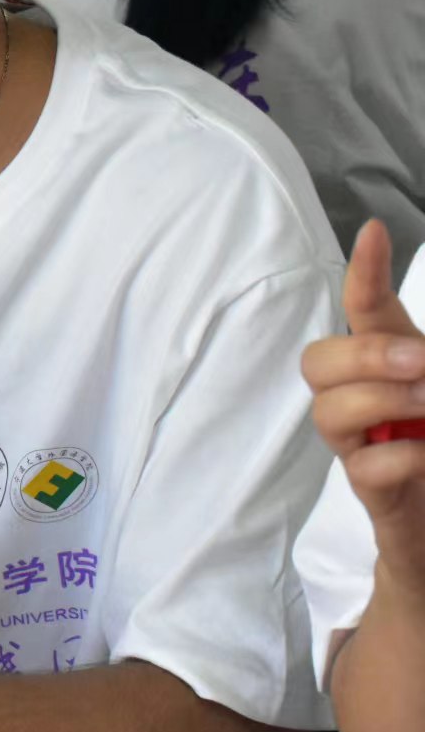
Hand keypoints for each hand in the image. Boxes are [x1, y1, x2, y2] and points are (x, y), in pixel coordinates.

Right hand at [303, 220, 424, 594]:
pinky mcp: (376, 499)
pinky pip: (362, 470)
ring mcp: (363, 451)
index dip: (363, 273)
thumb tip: (421, 350)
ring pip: (327, 413)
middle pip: (316, 361)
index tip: (374, 232)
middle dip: (362, 353)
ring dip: (380, 399)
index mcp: (391, 371)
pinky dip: (397, 458)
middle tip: (420, 361)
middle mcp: (365, 405)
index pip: (363, 312)